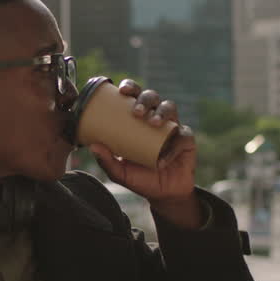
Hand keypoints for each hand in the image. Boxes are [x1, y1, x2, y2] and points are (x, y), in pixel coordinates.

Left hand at [90, 80, 197, 212]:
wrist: (163, 194)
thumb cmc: (140, 178)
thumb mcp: (120, 172)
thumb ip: (107, 160)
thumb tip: (93, 146)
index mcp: (138, 119)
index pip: (134, 96)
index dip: (130, 86)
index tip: (122, 90)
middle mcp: (156, 118)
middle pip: (153, 97)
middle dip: (145, 99)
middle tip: (136, 111)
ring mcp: (172, 127)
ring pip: (170, 107)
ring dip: (161, 112)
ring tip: (152, 123)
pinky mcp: (186, 140)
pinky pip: (182, 137)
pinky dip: (172, 147)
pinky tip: (162, 159)